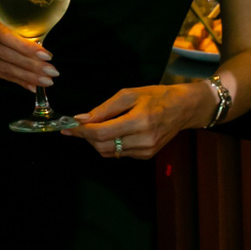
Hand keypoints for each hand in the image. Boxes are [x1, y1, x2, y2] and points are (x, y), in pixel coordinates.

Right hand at [0, 15, 58, 90]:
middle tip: (51, 71)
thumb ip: (21, 33)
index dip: (27, 47)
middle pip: (8, 55)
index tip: (47, 55)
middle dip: (32, 65)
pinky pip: (4, 76)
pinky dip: (20, 81)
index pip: (7, 37)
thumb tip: (44, 52)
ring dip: (29, 76)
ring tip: (46, 81)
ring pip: (6, 69)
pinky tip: (33, 85)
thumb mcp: (6, 23)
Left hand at [62, 81, 216, 159]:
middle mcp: (143, 140)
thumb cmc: (156, 96)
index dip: (81, 131)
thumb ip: (104, 109)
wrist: (183, 109)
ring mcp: (146, 151)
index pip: (101, 133)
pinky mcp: (147, 156)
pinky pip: (120, 154)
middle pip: (103, 146)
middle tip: (79, 126)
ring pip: (109, 152)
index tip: (67, 127)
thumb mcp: (129, 94)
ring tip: (95, 127)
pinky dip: (110, 145)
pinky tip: (112, 133)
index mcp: (139, 121)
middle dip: (86, 137)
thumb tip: (81, 119)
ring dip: (96, 142)